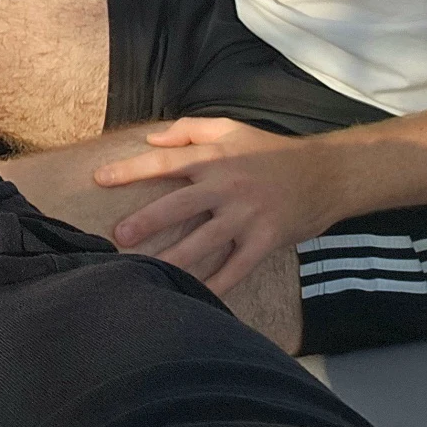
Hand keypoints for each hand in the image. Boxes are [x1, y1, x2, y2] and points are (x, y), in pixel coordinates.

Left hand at [96, 118, 338, 295]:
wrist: (326, 174)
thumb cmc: (270, 150)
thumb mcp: (230, 128)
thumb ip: (188, 130)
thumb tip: (151, 137)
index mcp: (213, 159)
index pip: (164, 163)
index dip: (130, 170)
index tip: (99, 180)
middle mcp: (226, 187)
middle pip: (179, 206)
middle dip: (147, 221)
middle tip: (118, 236)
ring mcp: (247, 216)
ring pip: (205, 241)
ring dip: (175, 258)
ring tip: (147, 272)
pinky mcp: (266, 240)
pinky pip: (238, 266)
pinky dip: (218, 284)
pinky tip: (197, 297)